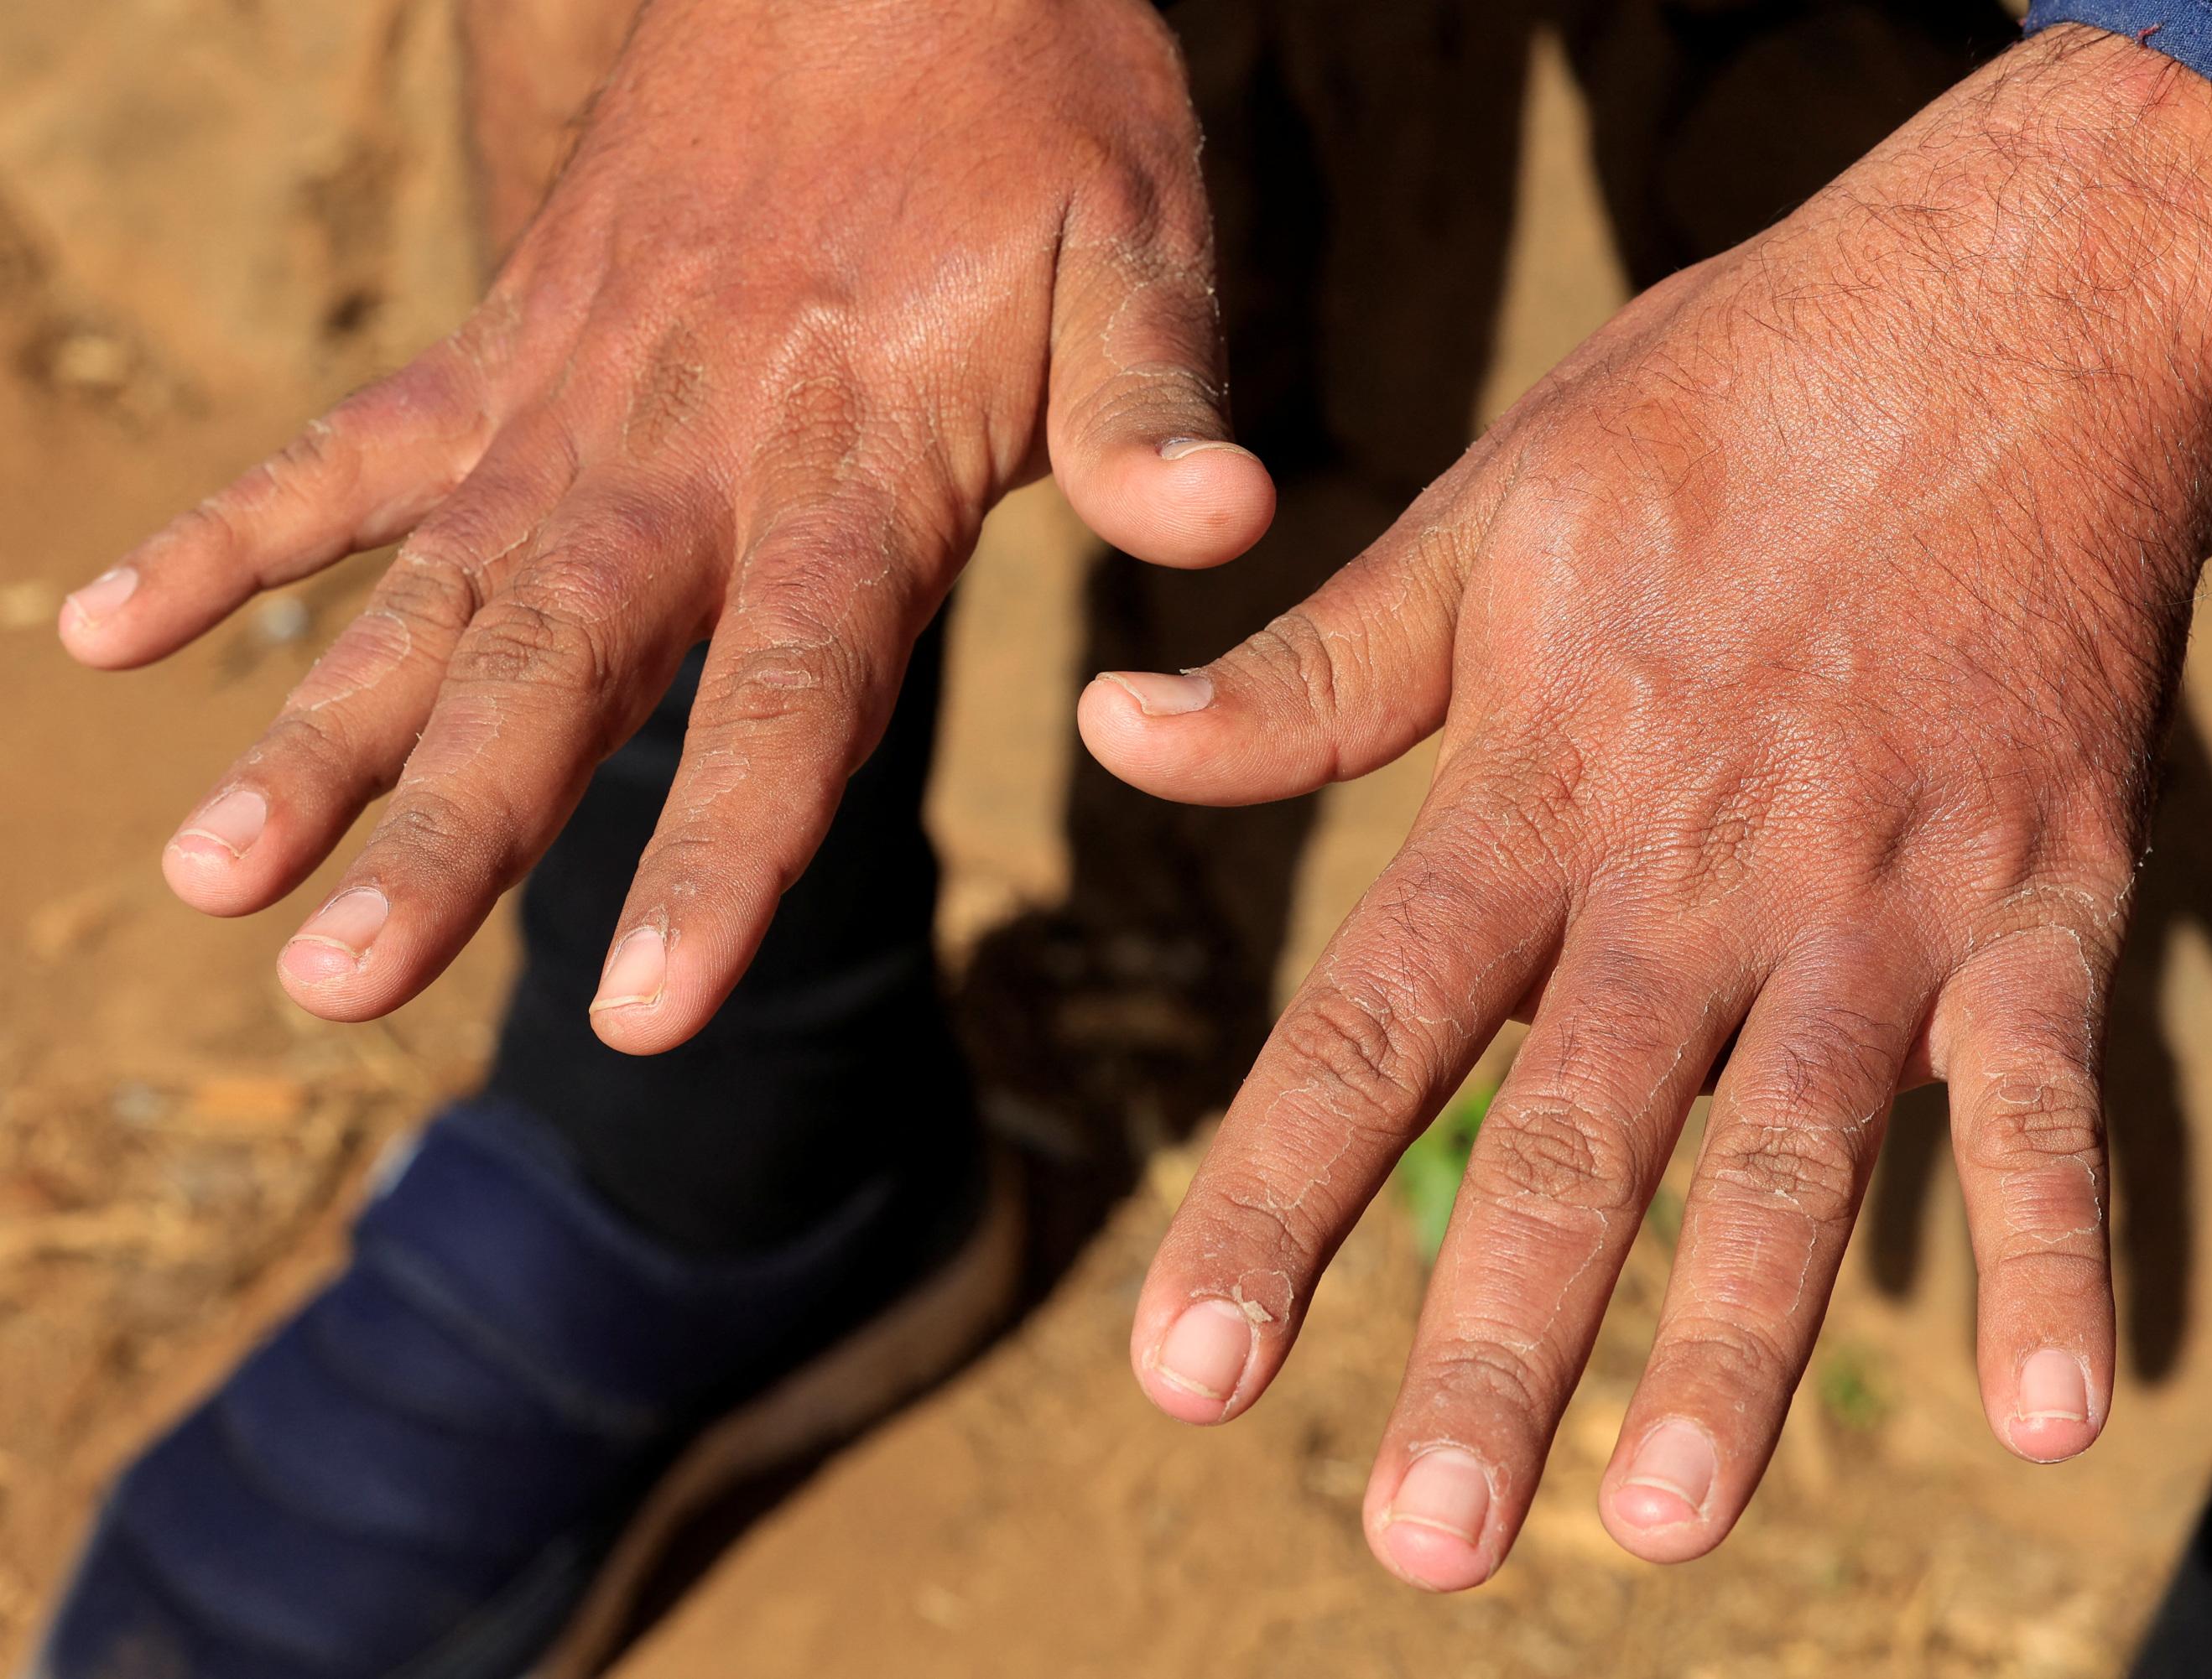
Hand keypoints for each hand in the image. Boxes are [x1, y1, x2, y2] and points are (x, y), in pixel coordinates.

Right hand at [59, 0, 1270, 1050]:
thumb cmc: (1038, 111)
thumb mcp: (1144, 252)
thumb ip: (1155, 404)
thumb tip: (1222, 523)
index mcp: (849, 470)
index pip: (788, 699)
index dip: (721, 854)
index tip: (645, 1010)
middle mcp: (684, 458)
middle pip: (556, 669)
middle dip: (450, 834)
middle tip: (331, 983)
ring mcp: (571, 399)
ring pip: (426, 588)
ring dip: (317, 731)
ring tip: (207, 878)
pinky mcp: (510, 342)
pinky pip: (351, 445)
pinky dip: (236, 534)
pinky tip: (113, 634)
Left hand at [1083, 28, 2211, 1586]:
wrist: (2013, 313)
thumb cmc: (1722, 410)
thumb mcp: (1484, 518)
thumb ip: (1312, 674)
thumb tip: (1111, 732)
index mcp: (1535, 784)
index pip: (1373, 1027)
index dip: (1270, 1204)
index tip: (1185, 1376)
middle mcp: (1693, 869)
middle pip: (1575, 1135)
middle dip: (1498, 1344)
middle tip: (1423, 1544)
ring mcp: (1879, 892)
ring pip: (1795, 1152)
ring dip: (1735, 1344)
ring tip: (1659, 1523)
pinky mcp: (2044, 891)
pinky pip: (2051, 1096)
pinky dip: (2056, 1250)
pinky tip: (2054, 1420)